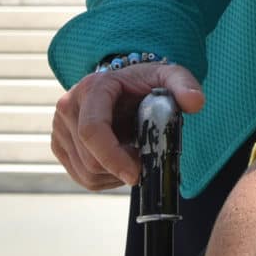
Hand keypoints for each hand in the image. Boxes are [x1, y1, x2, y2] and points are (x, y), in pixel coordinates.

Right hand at [49, 59, 206, 189]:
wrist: (124, 85)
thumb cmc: (145, 82)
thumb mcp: (168, 76)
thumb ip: (184, 84)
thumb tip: (196, 102)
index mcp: (91, 89)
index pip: (92, 130)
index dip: (113, 157)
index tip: (137, 174)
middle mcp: (67, 108)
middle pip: (90, 158)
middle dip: (121, 167)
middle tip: (146, 158)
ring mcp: (59, 129)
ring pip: (86, 173)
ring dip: (115, 174)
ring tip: (133, 153)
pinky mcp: (60, 146)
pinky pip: (82, 177)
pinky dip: (106, 178)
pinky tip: (120, 160)